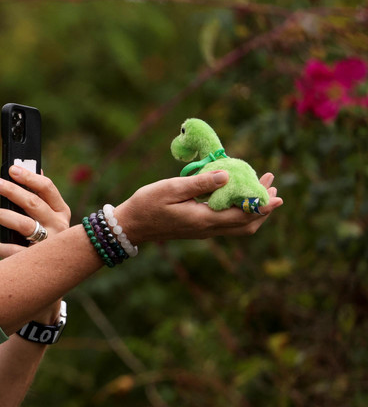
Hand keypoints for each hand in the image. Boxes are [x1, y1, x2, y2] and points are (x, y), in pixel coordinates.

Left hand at [0, 167, 71, 258]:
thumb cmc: (49, 237)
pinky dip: (2, 247)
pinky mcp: (39, 261)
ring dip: (3, 216)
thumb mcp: (51, 216)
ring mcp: (50, 244)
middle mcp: (59, 225)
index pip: (47, 188)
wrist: (60, 274)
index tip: (11, 169)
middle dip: (11, 190)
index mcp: (61, 211)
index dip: (29, 177)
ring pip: (24, 225)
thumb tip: (35, 168)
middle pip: (33, 203)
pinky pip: (16, 251)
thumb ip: (42, 197)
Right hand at [115, 170, 283, 243]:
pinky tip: (238, 195)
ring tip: (261, 189)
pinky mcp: (199, 228)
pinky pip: (228, 223)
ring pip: (239, 226)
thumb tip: (228, 175)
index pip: (242, 215)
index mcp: (203, 219)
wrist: (131, 226)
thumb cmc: (147, 204)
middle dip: (263, 206)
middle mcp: (207, 228)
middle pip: (246, 224)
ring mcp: (204, 230)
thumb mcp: (170, 188)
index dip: (262, 205)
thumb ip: (200, 183)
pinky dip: (240, 211)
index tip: (276, 192)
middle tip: (273, 185)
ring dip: (253, 210)